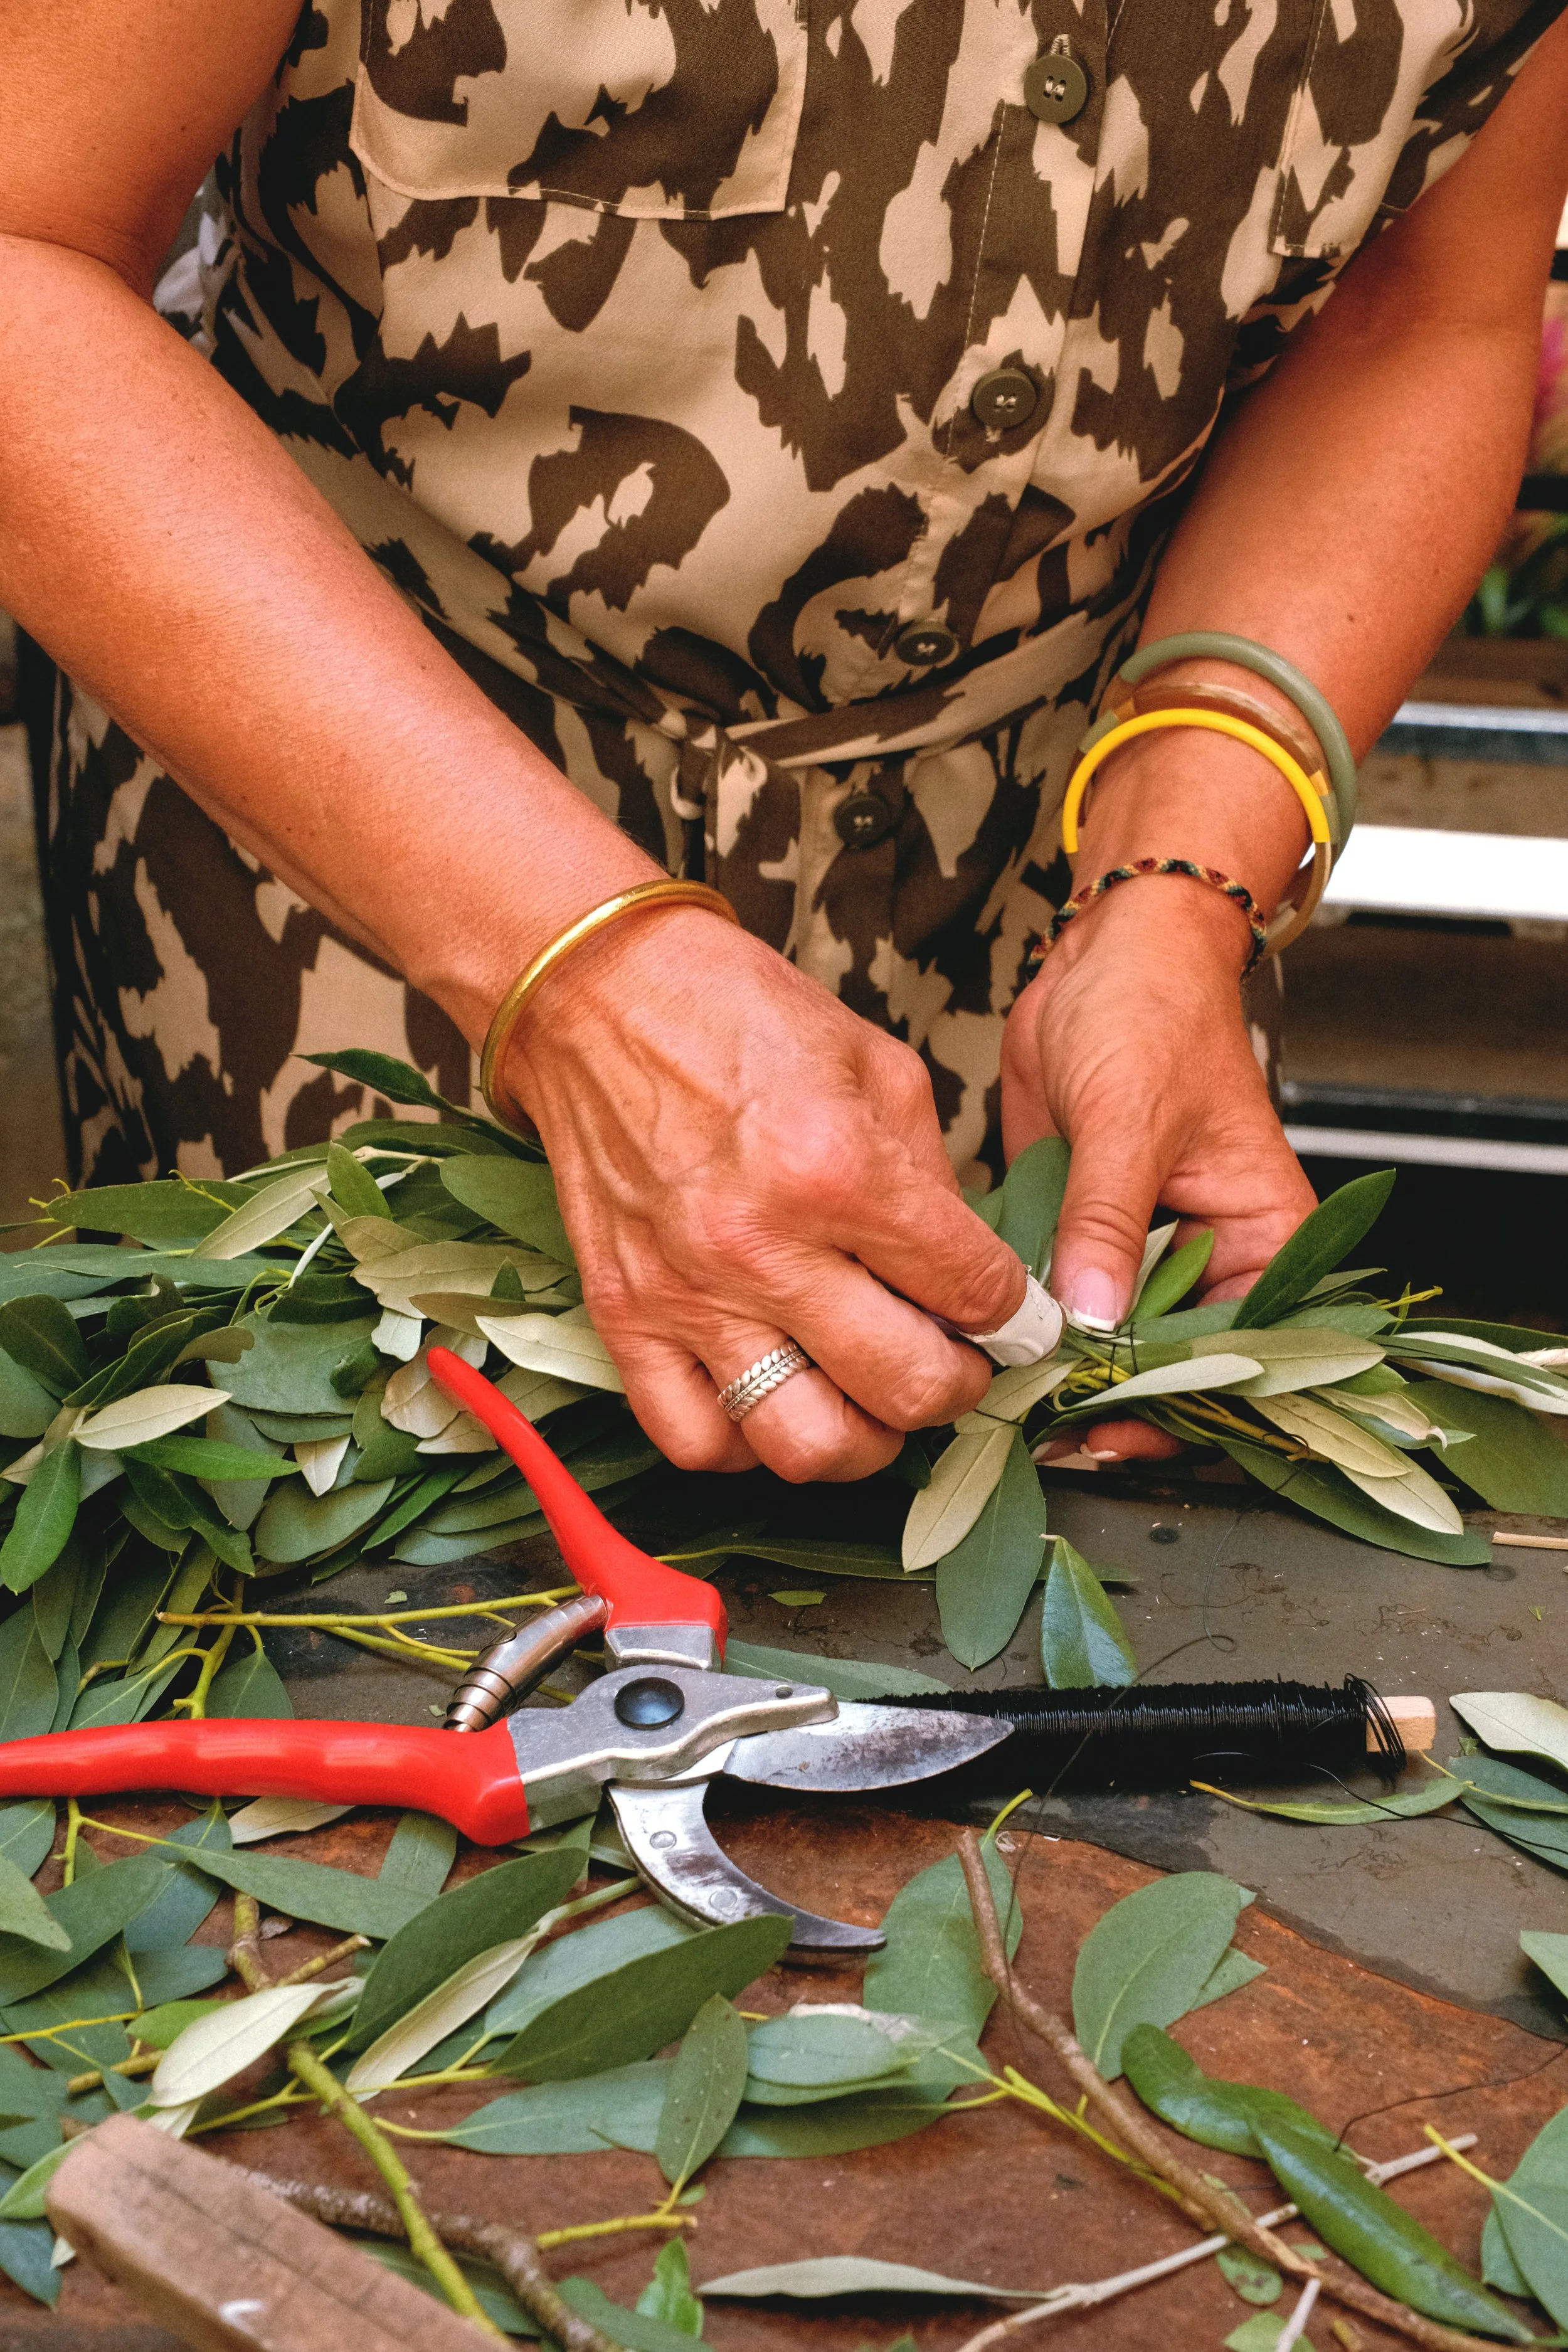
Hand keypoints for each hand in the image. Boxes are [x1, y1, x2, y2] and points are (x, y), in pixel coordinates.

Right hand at [504, 907, 1028, 1480]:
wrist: (599, 998)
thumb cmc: (740, 1018)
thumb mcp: (877, 1068)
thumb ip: (934, 1182)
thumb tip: (974, 1277)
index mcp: (837, 1169)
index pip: (972, 1292)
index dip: (1016, 1314)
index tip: (1014, 1316)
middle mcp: (761, 1247)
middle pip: (905, 1389)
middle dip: (958, 1386)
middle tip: (956, 1361)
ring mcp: (685, 1294)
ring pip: (807, 1445)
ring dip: (865, 1440)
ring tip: (872, 1397)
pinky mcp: (623, 1318)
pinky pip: (698, 1441)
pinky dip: (751, 1443)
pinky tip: (780, 1399)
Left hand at [1001, 874, 1316, 1464]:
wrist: (1104, 952)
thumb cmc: (1154, 1009)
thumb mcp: (1131, 1117)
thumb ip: (1109, 1223)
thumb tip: (1094, 1322)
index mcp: (1264, 1240)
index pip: (1238, 1358)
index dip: (1177, 1406)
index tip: (1106, 1429)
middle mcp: (1210, 1259)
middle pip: (1170, 1368)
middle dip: (1108, 1401)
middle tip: (1039, 1425)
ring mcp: (1142, 1252)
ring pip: (1109, 1347)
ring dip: (1060, 1373)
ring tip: (1001, 1401)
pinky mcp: (1083, 1234)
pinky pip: (1061, 1304)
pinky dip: (1028, 1328)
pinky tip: (983, 1350)